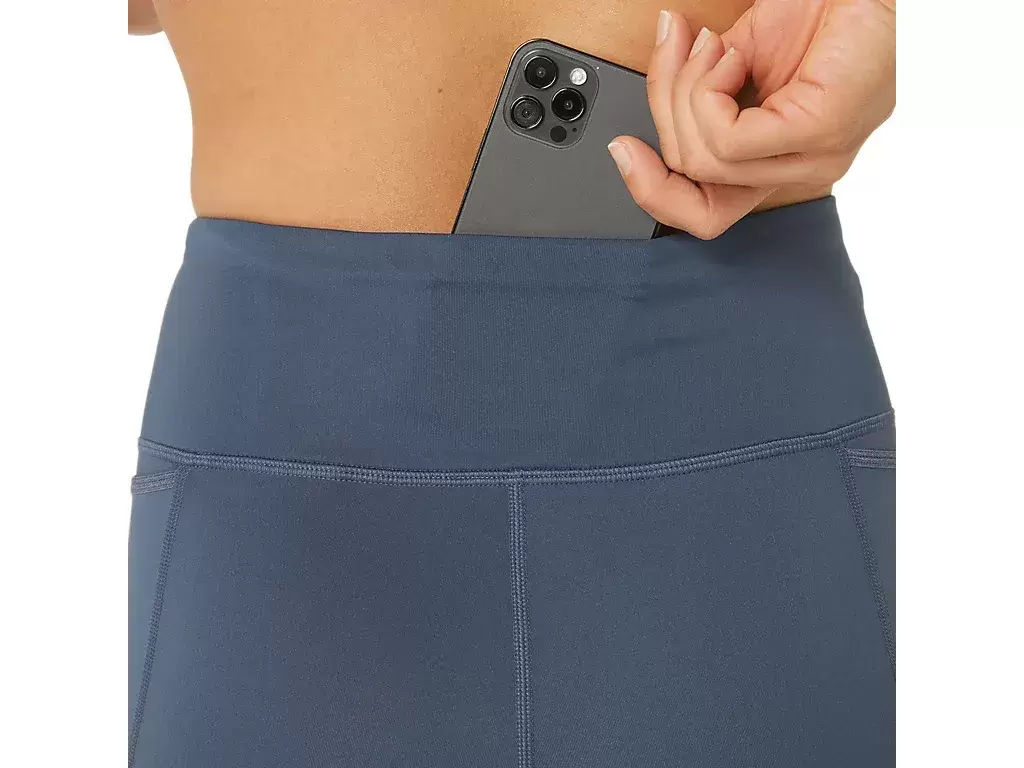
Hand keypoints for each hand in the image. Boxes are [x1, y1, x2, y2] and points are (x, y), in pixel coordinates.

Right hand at [609, 0, 895, 237]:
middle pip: (693, 188)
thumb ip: (702, 96)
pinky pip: (727, 140)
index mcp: (780, 162)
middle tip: (676, 53)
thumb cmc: (819, 14)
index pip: (706, 215)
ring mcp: (814, 157)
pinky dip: (709, 89)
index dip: (652, 192)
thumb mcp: (737, 62)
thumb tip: (657, 95)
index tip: (622, 151)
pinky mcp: (820, 131)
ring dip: (685, 92)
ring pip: (703, 162)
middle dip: (663, 116)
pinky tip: (730, 55)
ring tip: (711, 46)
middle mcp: (799, 170)